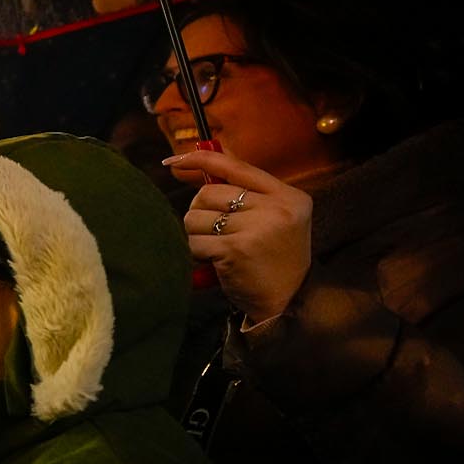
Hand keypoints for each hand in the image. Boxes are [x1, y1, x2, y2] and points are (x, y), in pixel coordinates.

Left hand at [164, 149, 314, 324]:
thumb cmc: (271, 260)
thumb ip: (242, 193)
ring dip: (197, 235)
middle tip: (216, 233)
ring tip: (219, 249)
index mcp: (289, 196)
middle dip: (200, 213)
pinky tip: (215, 263)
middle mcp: (276, 208)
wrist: (288, 303)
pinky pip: (194, 242)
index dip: (201, 160)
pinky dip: (197, 253)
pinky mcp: (236, 249)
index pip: (237, 166)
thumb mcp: (273, 219)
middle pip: (208, 193)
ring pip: (196, 217)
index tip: (174, 161)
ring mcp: (257, 228)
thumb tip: (190, 163)